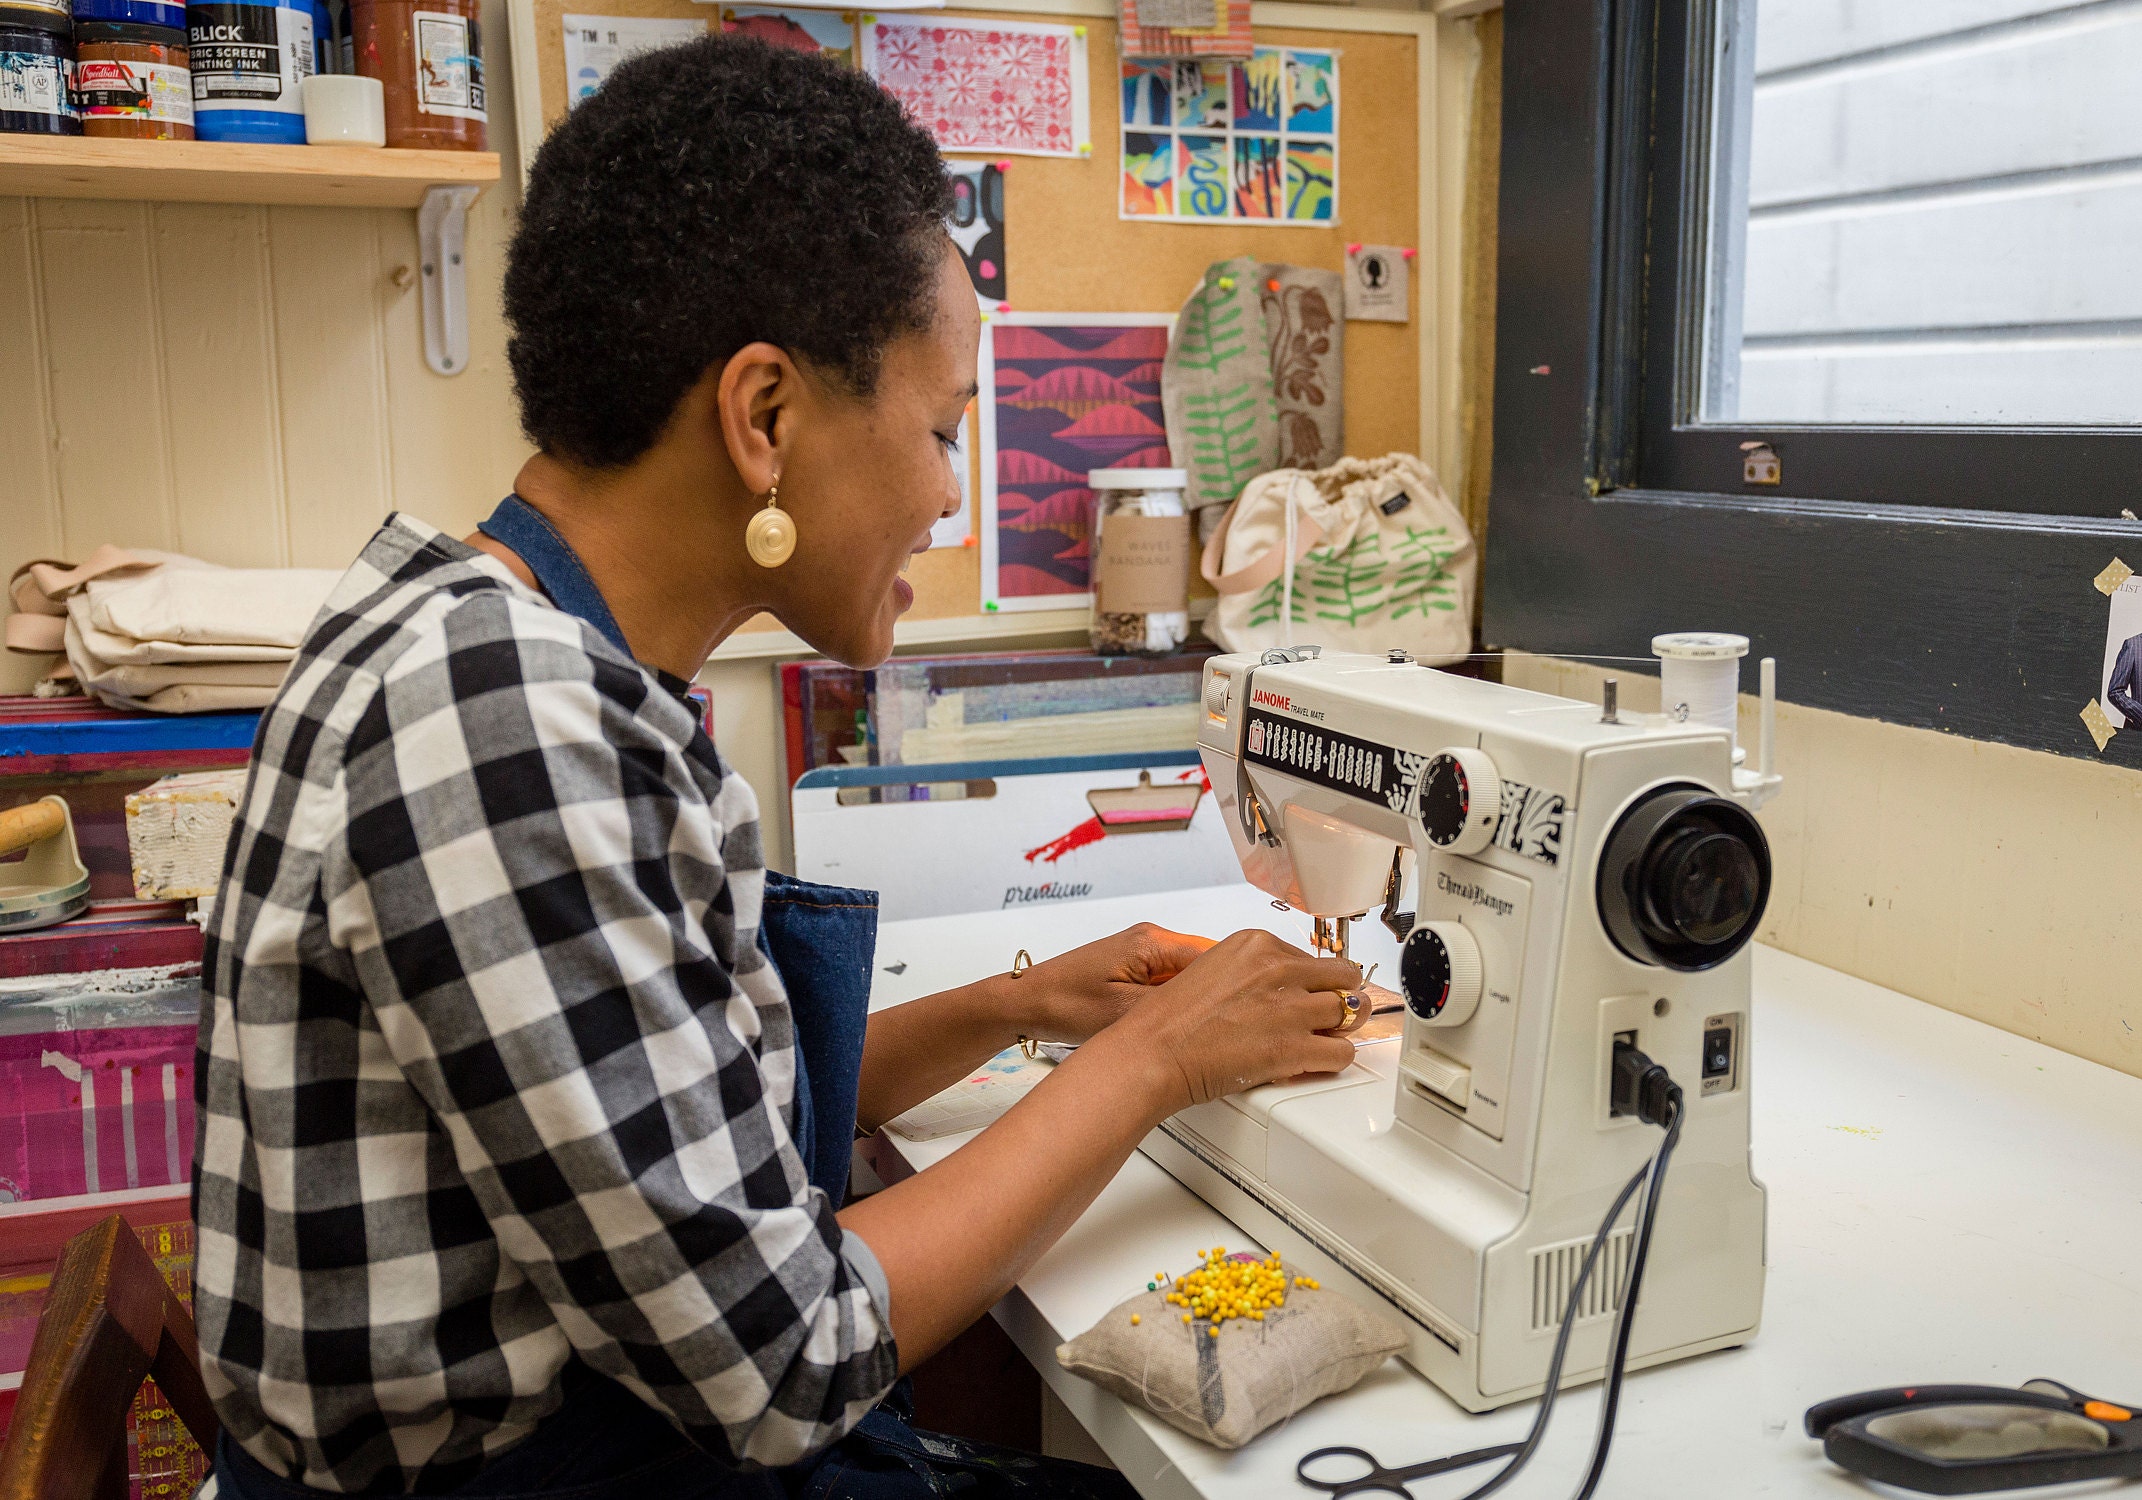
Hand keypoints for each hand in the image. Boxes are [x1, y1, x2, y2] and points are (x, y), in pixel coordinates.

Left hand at [1016, 923, 1216, 1044]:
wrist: (1027, 1003)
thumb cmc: (1065, 1004)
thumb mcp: (1125, 1014)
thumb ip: (1172, 1007)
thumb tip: (1212, 1009)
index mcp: (1152, 942)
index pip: (1215, 956)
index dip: (1234, 985)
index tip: (1246, 1011)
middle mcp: (1151, 939)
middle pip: (1206, 964)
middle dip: (1218, 994)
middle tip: (1224, 1027)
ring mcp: (1142, 951)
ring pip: (1190, 974)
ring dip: (1197, 999)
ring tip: (1200, 1029)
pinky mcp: (1134, 965)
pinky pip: (1170, 980)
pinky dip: (1177, 1000)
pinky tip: (1174, 1025)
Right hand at [1108, 929, 1364, 1112]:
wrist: (1154, 1051)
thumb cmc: (1171, 1019)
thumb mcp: (1212, 968)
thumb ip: (1251, 970)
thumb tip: (1278, 985)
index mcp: (1257, 944)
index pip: (1312, 957)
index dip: (1312, 981)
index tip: (1308, 995)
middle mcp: (1279, 969)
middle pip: (1343, 976)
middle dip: (1340, 995)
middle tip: (1331, 1014)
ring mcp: (1290, 1008)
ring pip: (1351, 1012)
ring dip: (1342, 1028)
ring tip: (1328, 1039)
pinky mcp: (1294, 1047)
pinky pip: (1343, 1052)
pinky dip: (1336, 1059)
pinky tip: (1320, 1061)